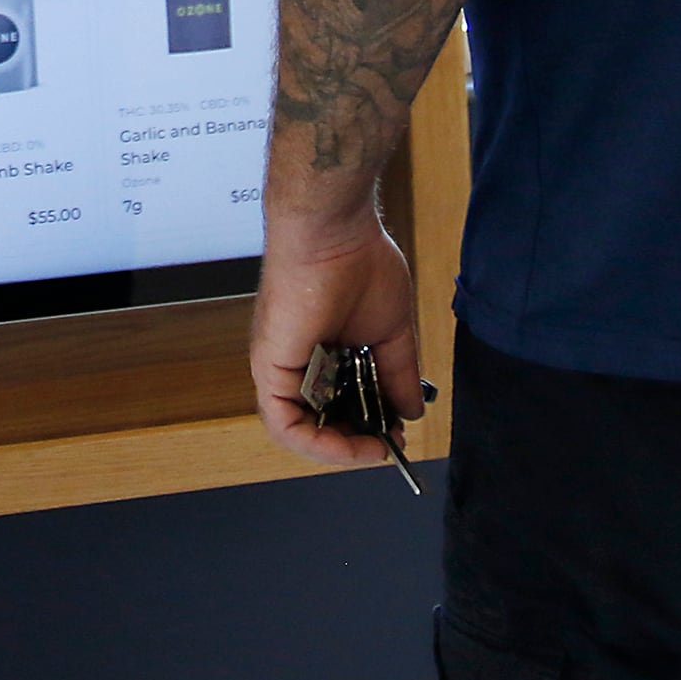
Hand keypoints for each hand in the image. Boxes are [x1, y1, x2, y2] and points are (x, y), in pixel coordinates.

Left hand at [249, 216, 425, 468]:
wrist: (335, 231)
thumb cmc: (359, 264)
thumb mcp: (391, 332)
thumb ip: (398, 375)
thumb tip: (411, 412)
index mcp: (324, 353)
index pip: (338, 408)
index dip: (367, 429)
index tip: (397, 434)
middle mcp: (298, 363)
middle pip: (320, 423)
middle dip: (358, 443)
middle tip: (389, 445)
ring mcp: (281, 367)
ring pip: (298, 430)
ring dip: (339, 449)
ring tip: (374, 449)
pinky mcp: (270, 367)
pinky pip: (284, 423)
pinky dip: (317, 443)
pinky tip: (351, 445)